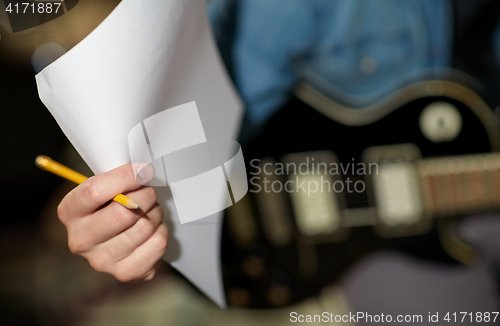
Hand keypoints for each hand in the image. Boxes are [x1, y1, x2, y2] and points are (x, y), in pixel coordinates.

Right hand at [57, 163, 167, 281]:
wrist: (124, 245)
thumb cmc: (114, 208)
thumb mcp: (108, 190)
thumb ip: (118, 180)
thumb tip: (142, 172)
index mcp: (70, 212)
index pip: (95, 191)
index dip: (125, 177)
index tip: (144, 170)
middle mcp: (80, 240)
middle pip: (123, 212)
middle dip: (146, 196)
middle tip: (150, 193)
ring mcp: (101, 261)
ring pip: (144, 227)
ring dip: (155, 213)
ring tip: (150, 211)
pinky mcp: (125, 273)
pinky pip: (157, 243)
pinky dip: (161, 231)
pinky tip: (153, 230)